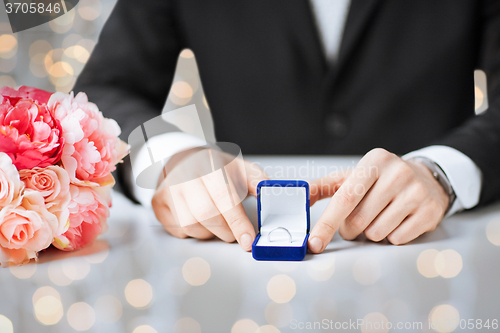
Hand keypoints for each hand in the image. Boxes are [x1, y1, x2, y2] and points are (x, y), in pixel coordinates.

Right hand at [152, 147, 267, 250]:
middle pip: (206, 215)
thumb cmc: (214, 168)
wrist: (183, 159)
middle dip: (226, 230)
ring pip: (191, 226)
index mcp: (209, 165)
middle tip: (234, 231)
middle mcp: (185, 176)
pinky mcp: (158, 203)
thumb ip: (257, 181)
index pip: (224, 197)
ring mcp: (168, 190)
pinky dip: (193, 232)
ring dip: (209, 233)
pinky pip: (177, 230)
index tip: (248, 240)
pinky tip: (198, 220)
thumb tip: (271, 195)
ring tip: (216, 221)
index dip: (237, 222)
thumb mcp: (240, 168)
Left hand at [308, 148, 449, 252]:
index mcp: (374, 161)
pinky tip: (397, 220)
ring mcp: (416, 192)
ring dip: (371, 232)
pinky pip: (397, 239)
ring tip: (380, 216)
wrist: (425, 177)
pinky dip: (391, 236)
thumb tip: (299, 196)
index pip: (345, 198)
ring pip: (377, 233)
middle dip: (350, 228)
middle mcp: (397, 173)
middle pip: (358, 220)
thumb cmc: (381, 180)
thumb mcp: (352, 176)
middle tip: (357, 219)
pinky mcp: (430, 211)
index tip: (315, 242)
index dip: (327, 223)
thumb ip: (323, 187)